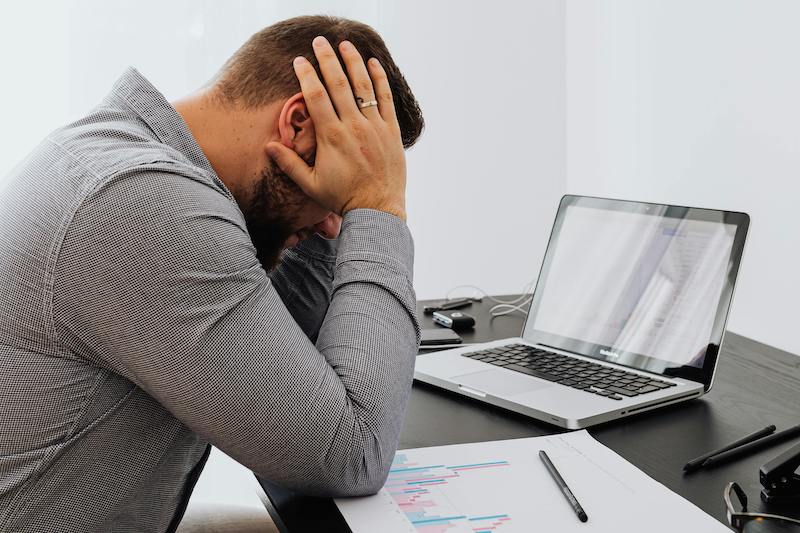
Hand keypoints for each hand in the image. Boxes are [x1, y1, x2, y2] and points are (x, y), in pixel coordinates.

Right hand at [266, 36, 406, 220]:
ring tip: (345, 44)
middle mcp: (353, 127)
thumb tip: (268, 146)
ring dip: (353, 62)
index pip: (316, 96)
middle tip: (319, 42)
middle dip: (327, 59)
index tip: (299, 60)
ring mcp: (374, 127)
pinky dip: (379, 79)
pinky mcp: (391, 131)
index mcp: (331, 137)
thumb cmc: (342, 198)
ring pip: (363, 86)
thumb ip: (289, 164)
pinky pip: (385, 99)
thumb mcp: (311, 184)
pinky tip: (373, 63)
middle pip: (338, 84)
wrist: (377, 209)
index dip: (306, 75)